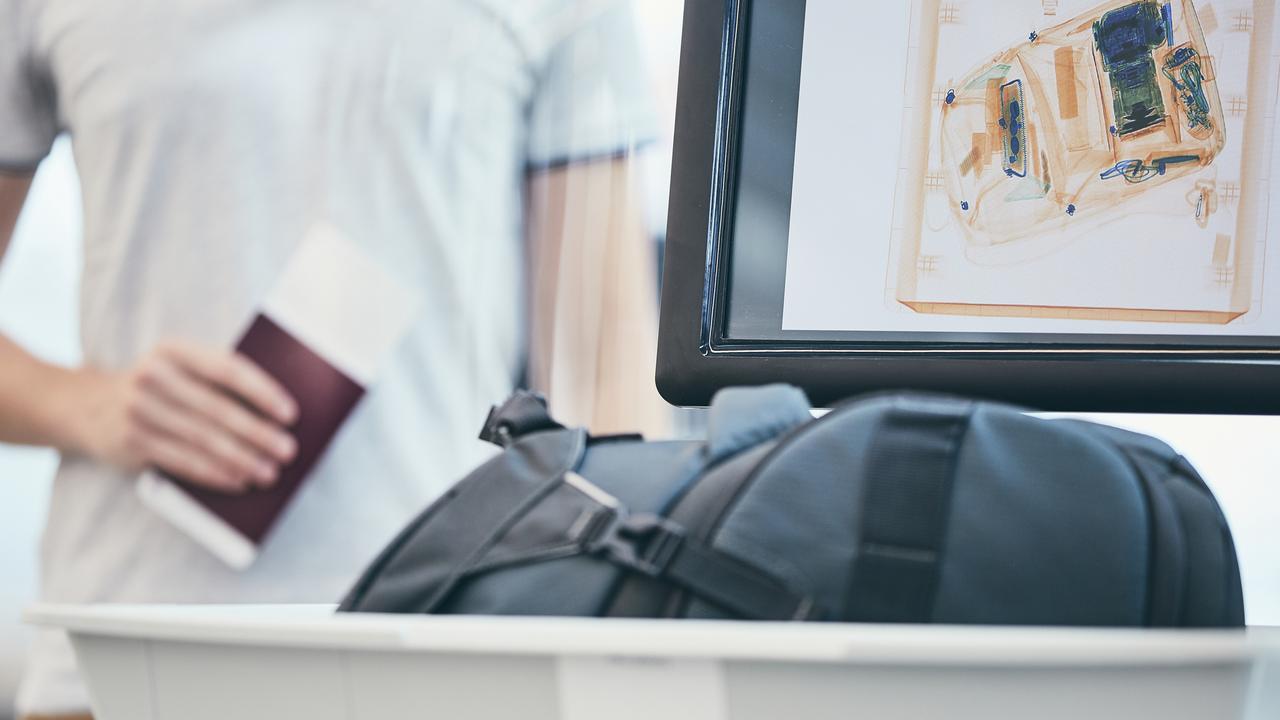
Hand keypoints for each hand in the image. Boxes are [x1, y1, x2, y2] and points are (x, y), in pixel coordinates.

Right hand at [72, 341, 298, 492]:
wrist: (85, 404)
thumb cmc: (159, 387)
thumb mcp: (179, 369)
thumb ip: (218, 380)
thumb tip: (276, 413)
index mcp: (174, 350)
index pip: (227, 368)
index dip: (261, 391)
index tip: (291, 413)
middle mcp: (153, 375)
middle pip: (217, 408)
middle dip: (258, 433)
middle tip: (288, 450)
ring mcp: (138, 409)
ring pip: (201, 439)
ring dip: (241, 459)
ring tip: (269, 473)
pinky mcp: (130, 441)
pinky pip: (181, 461)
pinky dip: (214, 473)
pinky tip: (238, 481)